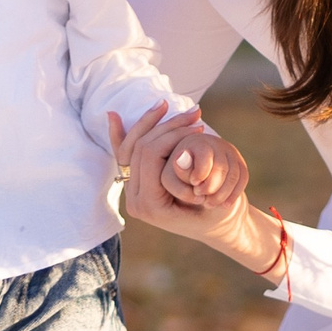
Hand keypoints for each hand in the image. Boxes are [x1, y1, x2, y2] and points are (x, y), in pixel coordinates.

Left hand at [110, 103, 274, 274]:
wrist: (214, 225)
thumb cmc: (217, 213)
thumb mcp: (213, 198)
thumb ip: (195, 179)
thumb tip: (181, 155)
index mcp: (150, 205)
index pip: (151, 155)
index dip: (175, 134)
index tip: (200, 127)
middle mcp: (135, 199)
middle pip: (139, 147)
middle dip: (167, 125)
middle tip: (195, 114)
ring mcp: (132, 190)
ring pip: (130, 146)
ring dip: (149, 122)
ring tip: (167, 105)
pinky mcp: (135, 182)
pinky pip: (122, 155)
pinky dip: (118, 135)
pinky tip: (113, 116)